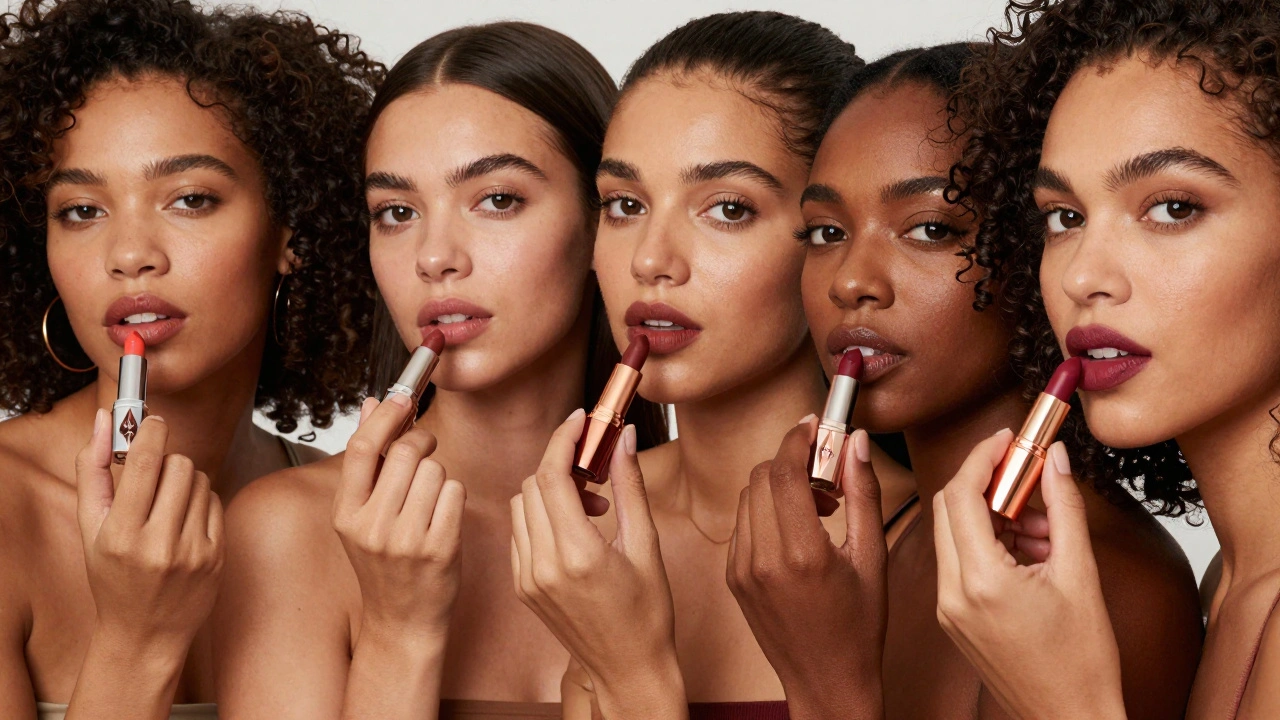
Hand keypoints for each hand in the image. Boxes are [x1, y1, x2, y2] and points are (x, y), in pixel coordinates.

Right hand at [76, 409, 223, 653]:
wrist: (145, 634)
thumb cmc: (112, 578)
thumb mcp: (90, 529)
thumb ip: (93, 471)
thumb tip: (106, 420)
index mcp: (121, 536)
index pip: (145, 465)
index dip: (151, 432)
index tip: (153, 420)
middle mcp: (159, 545)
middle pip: (179, 466)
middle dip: (166, 462)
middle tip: (153, 477)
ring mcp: (193, 552)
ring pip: (201, 480)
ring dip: (184, 481)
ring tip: (166, 505)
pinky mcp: (217, 557)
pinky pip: (215, 502)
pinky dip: (200, 502)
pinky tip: (183, 523)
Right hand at [334, 395, 465, 644]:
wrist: (402, 621)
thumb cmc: (385, 563)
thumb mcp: (362, 515)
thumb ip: (368, 461)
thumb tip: (373, 404)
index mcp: (346, 514)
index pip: (362, 449)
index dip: (386, 416)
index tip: (403, 396)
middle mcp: (372, 526)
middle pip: (408, 452)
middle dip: (423, 444)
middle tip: (426, 451)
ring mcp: (406, 539)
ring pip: (437, 470)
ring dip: (439, 477)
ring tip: (428, 503)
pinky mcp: (440, 548)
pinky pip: (456, 492)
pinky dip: (454, 498)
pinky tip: (442, 519)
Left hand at [511, 409, 686, 719]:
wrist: (627, 669)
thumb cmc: (647, 614)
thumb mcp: (646, 546)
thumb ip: (630, 486)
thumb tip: (625, 438)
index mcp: (578, 555)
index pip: (551, 477)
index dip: (563, 439)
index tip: (580, 420)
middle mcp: (544, 566)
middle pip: (532, 485)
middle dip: (561, 464)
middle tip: (596, 469)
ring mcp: (527, 579)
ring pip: (520, 505)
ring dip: (549, 490)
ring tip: (590, 504)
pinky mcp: (520, 587)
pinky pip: (519, 531)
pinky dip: (540, 515)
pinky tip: (572, 527)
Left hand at [727, 417, 886, 719]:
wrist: (826, 682)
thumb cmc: (859, 625)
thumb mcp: (873, 557)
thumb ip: (864, 493)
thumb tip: (855, 440)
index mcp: (802, 554)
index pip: (785, 470)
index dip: (799, 437)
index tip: (816, 424)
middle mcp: (763, 560)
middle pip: (763, 475)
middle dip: (793, 462)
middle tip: (827, 477)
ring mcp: (741, 570)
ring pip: (748, 495)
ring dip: (779, 486)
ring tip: (816, 509)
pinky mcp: (731, 578)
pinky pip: (742, 523)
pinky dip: (766, 513)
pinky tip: (796, 532)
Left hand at [933, 430, 1125, 719]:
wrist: (1068, 719)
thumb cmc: (1081, 663)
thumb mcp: (1081, 575)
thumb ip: (1065, 509)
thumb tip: (1055, 460)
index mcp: (980, 581)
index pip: (961, 494)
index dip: (983, 456)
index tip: (1008, 437)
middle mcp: (951, 593)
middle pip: (950, 508)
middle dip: (987, 481)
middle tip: (1028, 474)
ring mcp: (947, 608)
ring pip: (954, 533)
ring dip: (992, 514)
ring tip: (1042, 527)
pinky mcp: (952, 618)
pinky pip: (959, 561)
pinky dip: (989, 543)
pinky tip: (1030, 551)